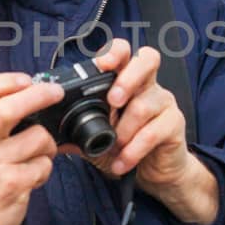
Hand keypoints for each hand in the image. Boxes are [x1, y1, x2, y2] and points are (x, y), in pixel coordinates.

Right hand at [0, 72, 65, 224]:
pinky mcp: (12, 185)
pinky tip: (34, 176)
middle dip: (39, 95)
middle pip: (9, 108)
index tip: (26, 79)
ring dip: (48, 143)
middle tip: (55, 93)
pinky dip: (45, 168)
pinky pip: (43, 165)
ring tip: (40, 152)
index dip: (5, 80)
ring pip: (37, 137)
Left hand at [82, 38, 218, 224]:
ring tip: (113, 146)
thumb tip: (50, 134)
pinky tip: (120, 163)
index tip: (101, 65)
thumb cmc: (126, 146)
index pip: (125, 52)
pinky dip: (131, 151)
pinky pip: (151, 134)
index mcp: (128, 80)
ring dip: (122, 130)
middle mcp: (148, 86)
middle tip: (112, 100)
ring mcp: (163, 103)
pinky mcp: (174, 125)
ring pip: (143, 106)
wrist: (154, 172)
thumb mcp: (98, 136)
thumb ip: (78, 130)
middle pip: (147, 60)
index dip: (115, 52)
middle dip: (126, 78)